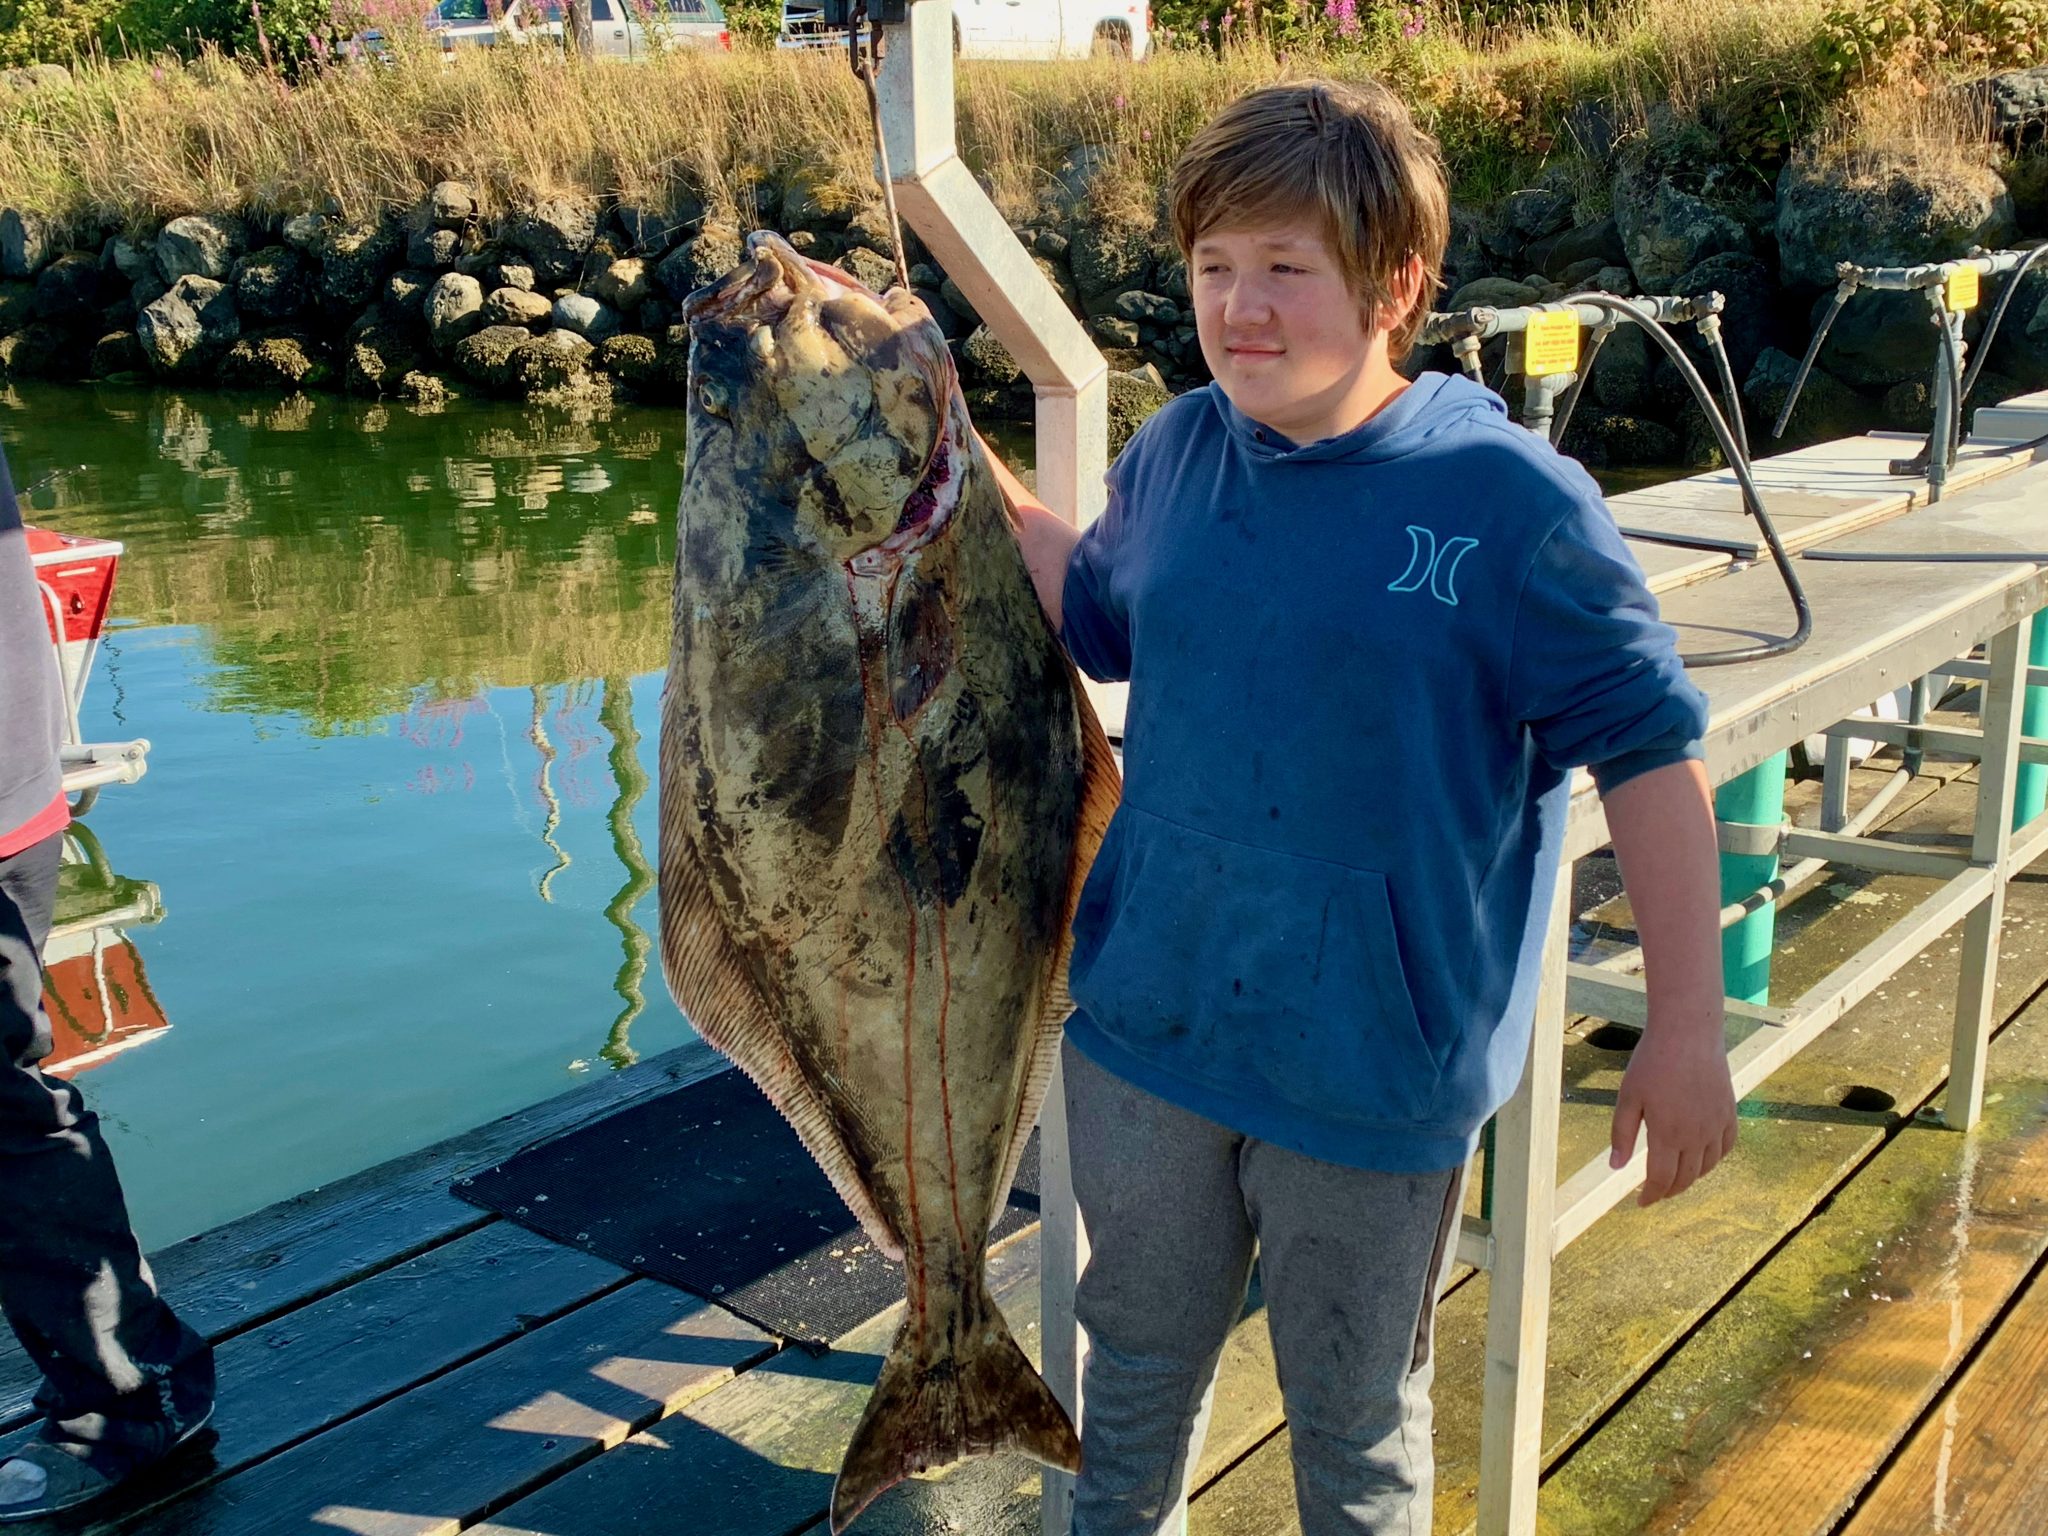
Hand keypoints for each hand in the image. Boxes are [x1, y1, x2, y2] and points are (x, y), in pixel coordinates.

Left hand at [1609, 1014, 1737, 1205]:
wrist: (1688, 1032)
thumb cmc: (1652, 1062)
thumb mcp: (1628, 1097)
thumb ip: (1622, 1134)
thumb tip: (1616, 1167)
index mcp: (1668, 1134)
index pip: (1661, 1180)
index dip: (1650, 1196)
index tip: (1640, 1203)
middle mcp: (1696, 1135)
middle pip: (1685, 1178)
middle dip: (1668, 1190)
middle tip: (1655, 1192)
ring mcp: (1717, 1125)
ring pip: (1707, 1166)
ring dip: (1691, 1177)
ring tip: (1675, 1177)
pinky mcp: (1729, 1112)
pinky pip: (1726, 1147)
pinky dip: (1714, 1159)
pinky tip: (1702, 1157)